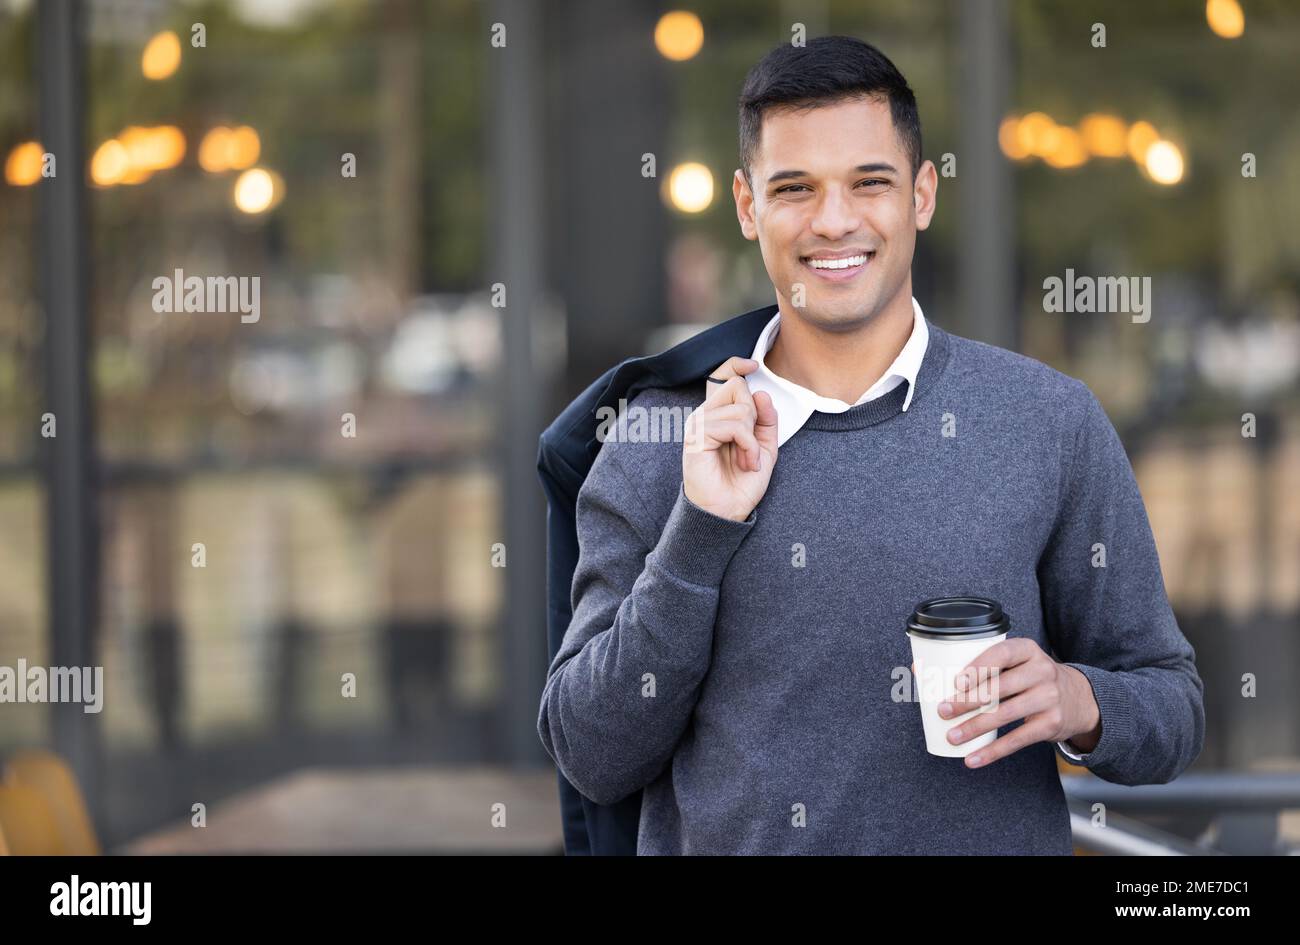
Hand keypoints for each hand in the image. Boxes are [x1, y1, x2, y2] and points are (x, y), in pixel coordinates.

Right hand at [682, 356, 778, 521]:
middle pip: (736, 385)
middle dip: (754, 414)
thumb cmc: (741, 482)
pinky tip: (745, 462)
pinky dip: (748, 446)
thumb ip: (766, 420)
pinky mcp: (697, 437)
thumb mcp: (764, 448)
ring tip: (748, 460)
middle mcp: (705, 414)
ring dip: (753, 439)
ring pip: (740, 408)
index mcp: (718, 414)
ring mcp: (698, 424)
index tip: (753, 365)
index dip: (736, 364)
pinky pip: (735, 426)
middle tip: (751, 443)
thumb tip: (761, 393)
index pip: (722, 375)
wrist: (726, 512)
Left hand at [918, 638, 1101, 768]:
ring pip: (1006, 714)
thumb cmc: (1029, 677)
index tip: (956, 682)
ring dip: (975, 727)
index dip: (978, 667)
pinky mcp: (1051, 724)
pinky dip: (993, 751)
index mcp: (1027, 650)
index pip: (1001, 654)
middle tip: (944, 711)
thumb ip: (979, 664)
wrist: (1078, 698)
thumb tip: (919, 669)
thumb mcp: (1015, 663)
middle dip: (968, 701)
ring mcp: (1049, 698)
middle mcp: (1041, 670)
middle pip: (1000, 687)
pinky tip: (973, 758)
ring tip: (953, 736)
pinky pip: (1017, 739)